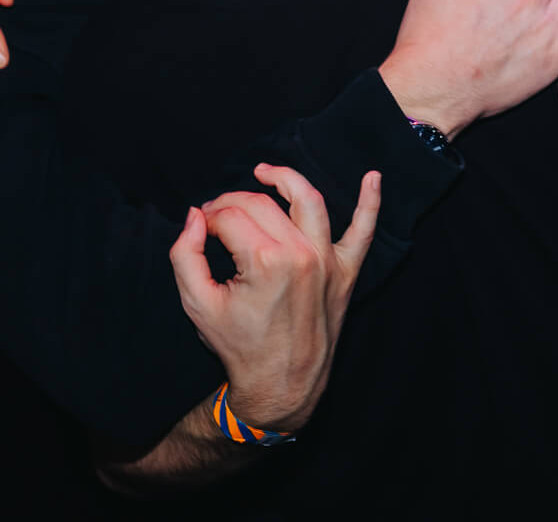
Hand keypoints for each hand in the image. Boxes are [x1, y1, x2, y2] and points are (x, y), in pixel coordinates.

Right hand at [169, 164, 379, 434]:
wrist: (281, 384)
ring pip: (309, 200)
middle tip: (216, 214)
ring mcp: (329, 261)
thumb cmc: (238, 345)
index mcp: (265, 262)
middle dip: (232, 202)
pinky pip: (364, 231)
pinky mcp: (347, 271)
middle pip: (262, 204)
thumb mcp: (197, 304)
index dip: (207, 217)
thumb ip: (185, 254)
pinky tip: (373, 177)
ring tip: (265, 173)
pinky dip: (371, 202)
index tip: (199, 227)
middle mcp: (302, 255)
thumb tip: (194, 215)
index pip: (229, 217)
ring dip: (287, 179)